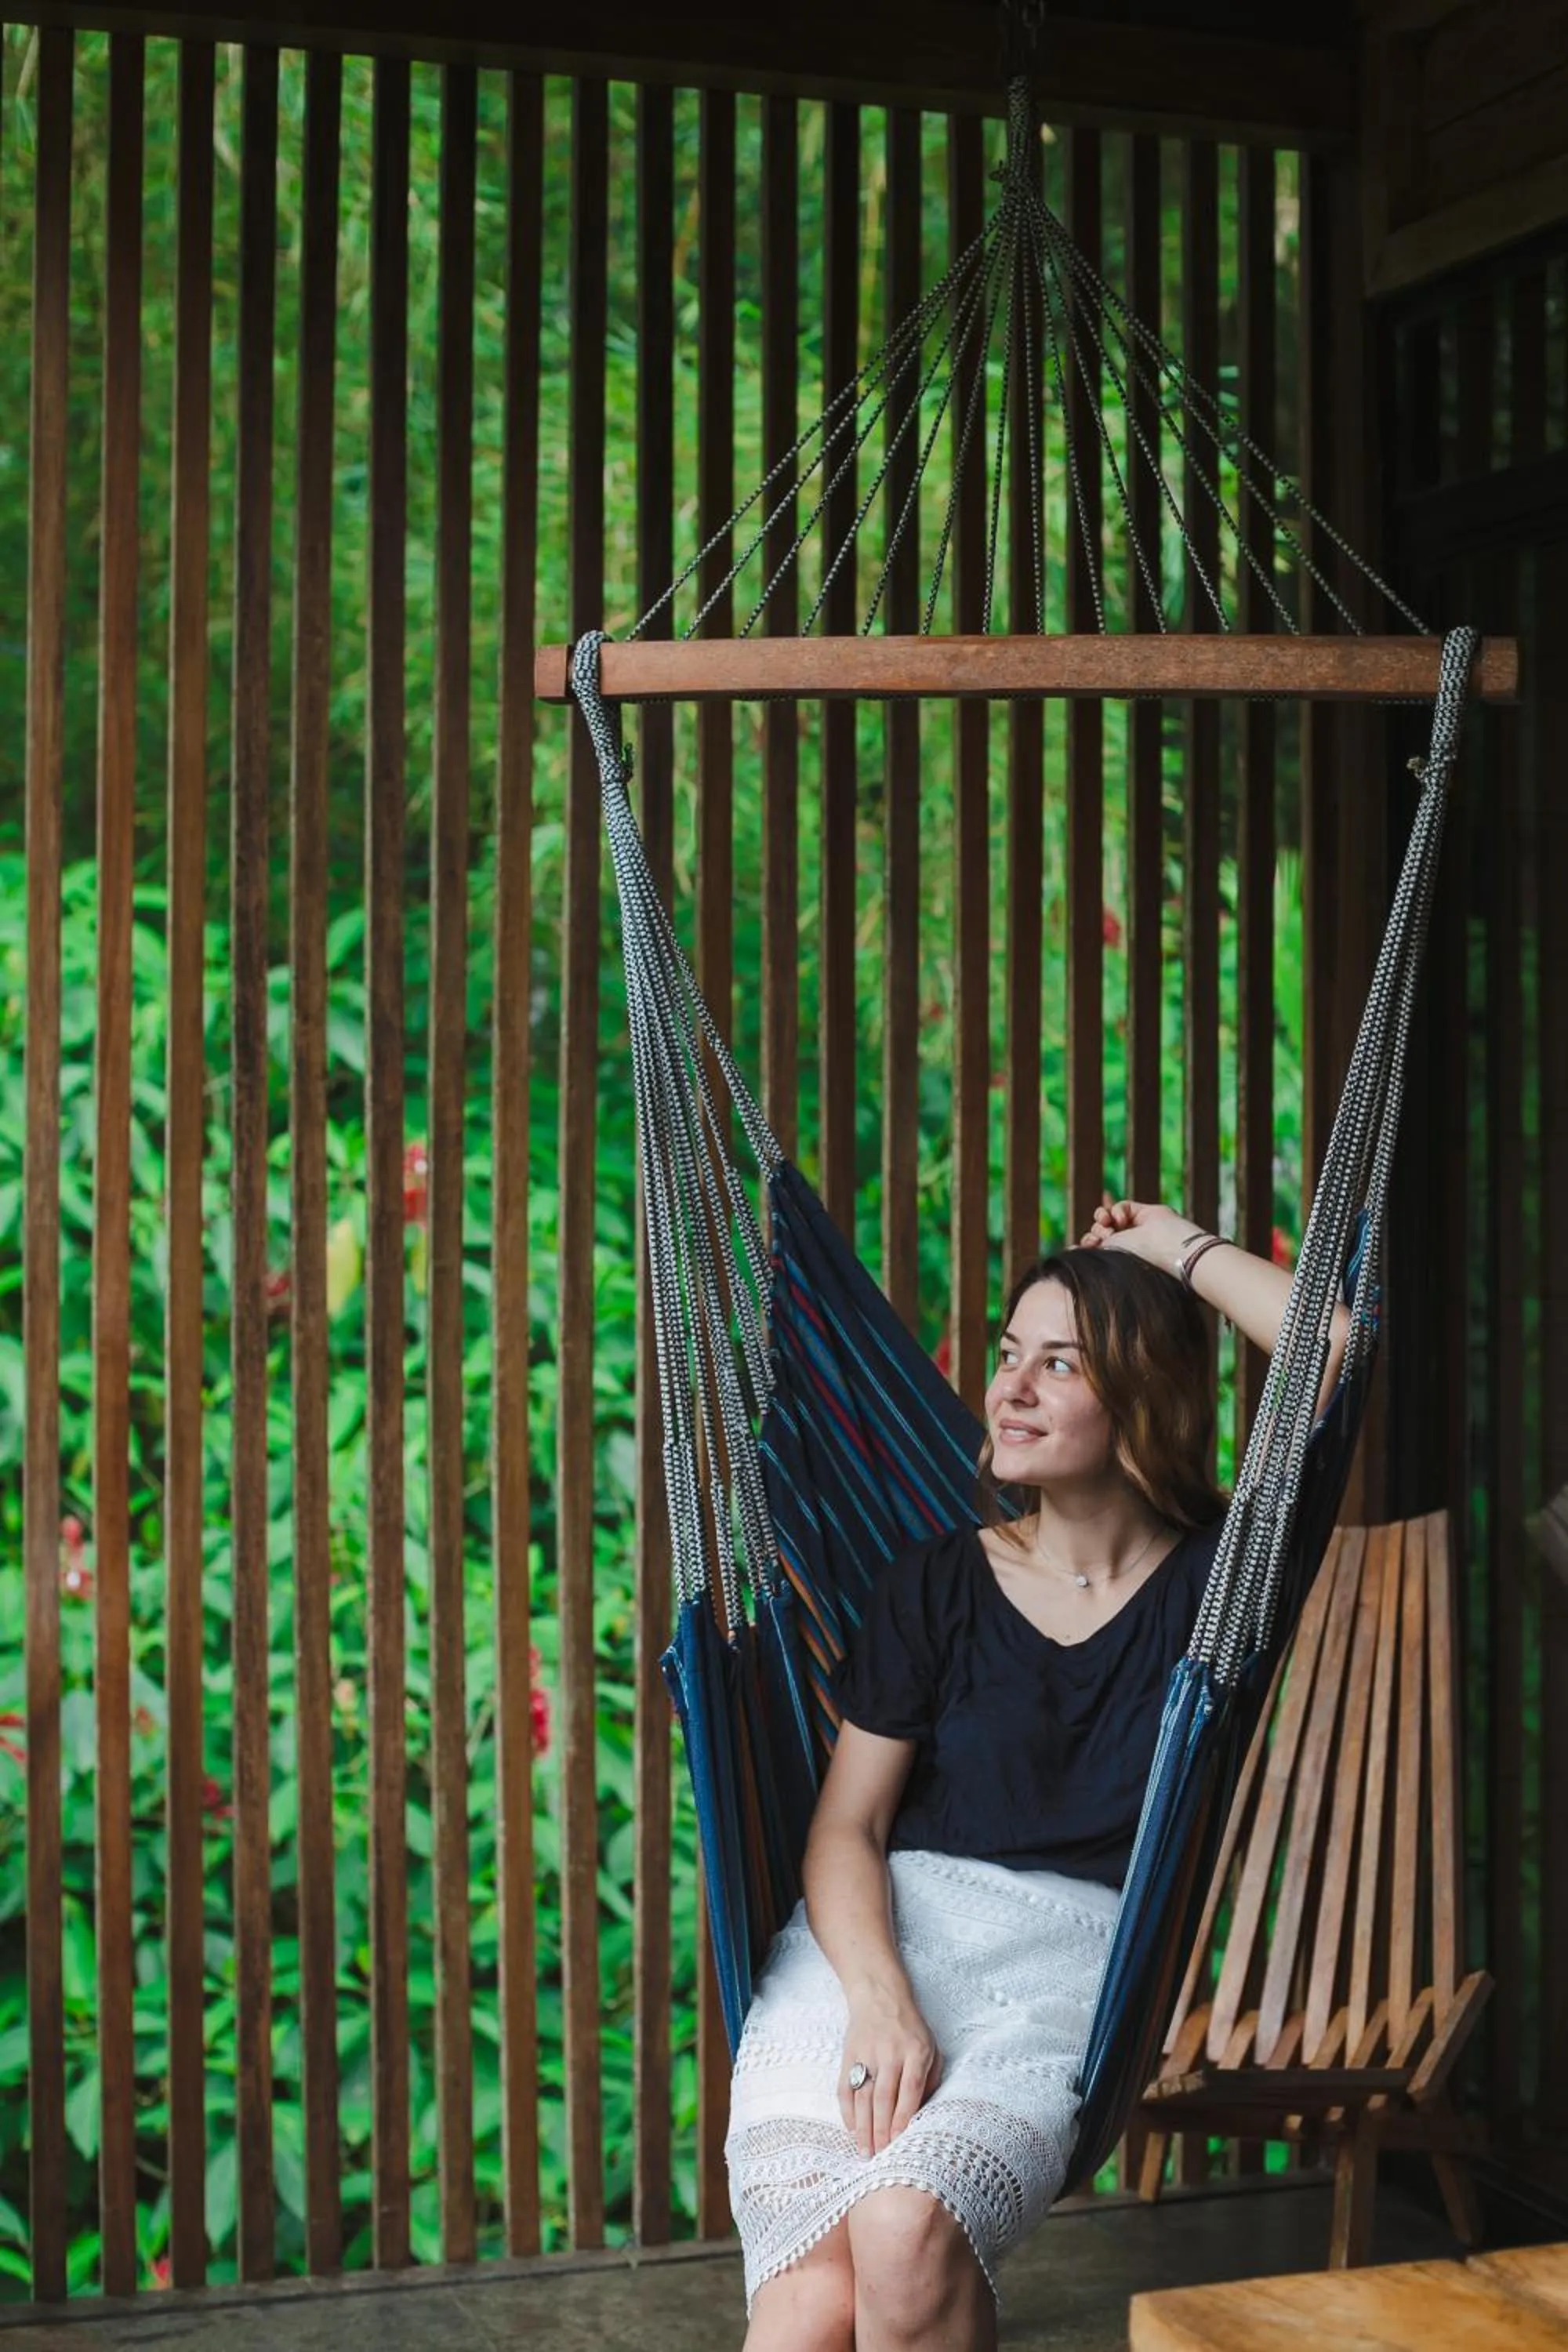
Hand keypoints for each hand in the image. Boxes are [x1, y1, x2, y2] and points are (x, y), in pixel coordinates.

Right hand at [838, 1993, 942, 2157]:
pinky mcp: (849, 2054)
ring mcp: (867, 2053)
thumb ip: (931, 2079)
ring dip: (864, 2127)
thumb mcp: (932, 2047)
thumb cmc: (911, 2029)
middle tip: (880, 2157)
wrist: (880, 1996)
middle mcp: (891, 2053)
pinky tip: (852, 2129)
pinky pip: (845, 2087)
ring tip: (865, 2152)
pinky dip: (847, 2110)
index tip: (900, 2142)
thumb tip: (924, 2114)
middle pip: (884, 2098)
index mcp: (916, 2051)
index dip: (904, 2117)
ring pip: (864, 2096)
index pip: (910, 2090)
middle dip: (882, 2131)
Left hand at [1078, 1196, 1202, 1276]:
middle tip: (1101, 1238)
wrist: (1165, 1249)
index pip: (1095, 1247)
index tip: (1076, 1247)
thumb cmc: (1139, 1260)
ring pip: (1107, 1217)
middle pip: (1099, 1230)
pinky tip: (1121, 1219)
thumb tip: (1069, 1250)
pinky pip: (1122, 1206)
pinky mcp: (1143, 1214)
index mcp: (1119, 1259)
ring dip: (1102, 1218)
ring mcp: (1135, 1228)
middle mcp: (1126, 1244)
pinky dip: (1116, 1210)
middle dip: (1095, 1232)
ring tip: (1107, 1225)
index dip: (1086, 1244)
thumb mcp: (1108, 1257)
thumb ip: (1089, 1253)